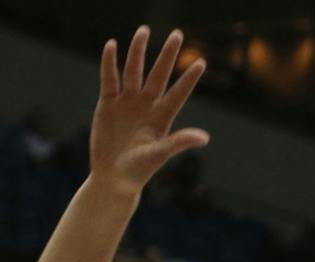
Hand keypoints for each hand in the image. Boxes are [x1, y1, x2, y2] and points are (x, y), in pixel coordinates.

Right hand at [91, 28, 209, 195]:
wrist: (113, 176)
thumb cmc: (140, 169)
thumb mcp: (161, 154)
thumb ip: (180, 142)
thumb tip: (205, 138)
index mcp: (163, 117)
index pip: (179, 92)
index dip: (189, 78)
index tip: (201, 61)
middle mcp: (148, 105)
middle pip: (159, 74)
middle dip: (167, 55)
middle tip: (177, 34)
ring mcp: (128, 102)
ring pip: (134, 71)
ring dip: (138, 52)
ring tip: (144, 30)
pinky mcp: (108, 103)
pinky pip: (109, 79)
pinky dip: (109, 63)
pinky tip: (112, 46)